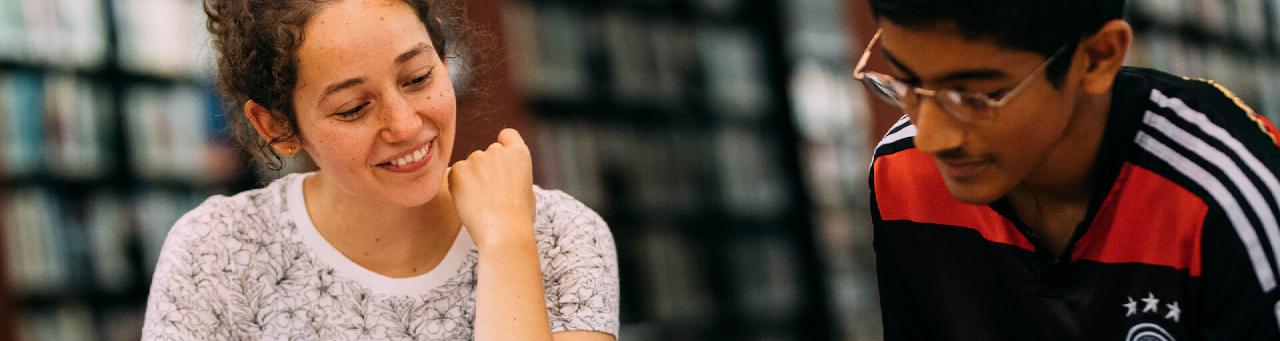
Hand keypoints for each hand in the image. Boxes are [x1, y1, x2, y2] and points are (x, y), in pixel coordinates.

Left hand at [448, 129, 535, 248]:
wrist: (503, 232)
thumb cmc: (518, 218)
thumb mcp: (526, 190)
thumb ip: (513, 174)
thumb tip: (503, 175)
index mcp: (519, 154)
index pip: (507, 135)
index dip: (503, 146)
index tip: (501, 161)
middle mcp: (498, 150)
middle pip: (488, 153)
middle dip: (487, 168)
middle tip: (490, 195)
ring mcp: (476, 158)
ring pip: (471, 165)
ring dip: (472, 178)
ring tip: (481, 203)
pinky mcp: (458, 169)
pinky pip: (456, 174)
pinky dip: (459, 186)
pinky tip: (469, 203)